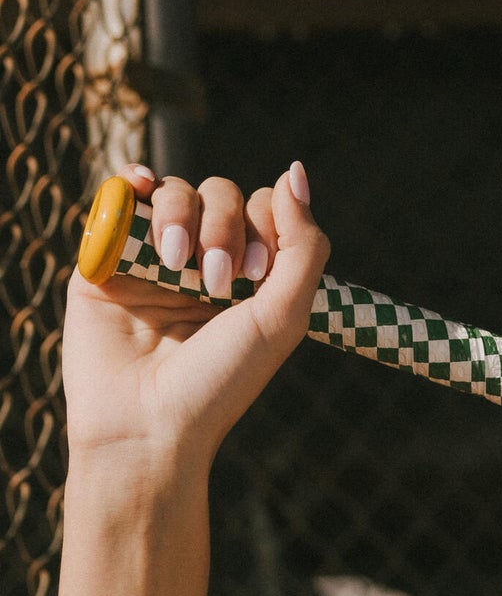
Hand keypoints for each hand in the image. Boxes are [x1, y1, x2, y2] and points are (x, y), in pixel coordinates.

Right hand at [62, 160, 327, 472]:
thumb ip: (303, 246)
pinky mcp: (105, 258)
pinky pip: (120, 197)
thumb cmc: (220, 382)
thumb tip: (294, 171)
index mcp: (250, 279)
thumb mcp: (282, 318)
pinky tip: (140, 186)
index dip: (266, 223)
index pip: (265, 210)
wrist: (146, 424)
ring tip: (175, 263)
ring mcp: (152, 258)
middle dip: (223, 227)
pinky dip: (132, 182)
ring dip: (180, 216)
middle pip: (221, 196)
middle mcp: (204, 264)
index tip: (255, 274)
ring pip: (174, 192)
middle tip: (217, 280)